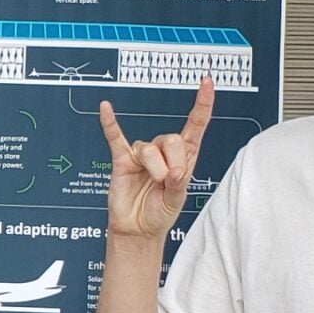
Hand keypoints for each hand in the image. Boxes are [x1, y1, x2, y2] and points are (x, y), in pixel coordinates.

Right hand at [99, 85, 214, 241]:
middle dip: (171, 163)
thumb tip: (175, 171)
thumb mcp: (177, 201)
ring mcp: (142, 154)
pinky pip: (115, 137)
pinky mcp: (122, 159)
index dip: (203, 103)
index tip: (207, 82)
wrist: (137, 229)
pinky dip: (110, 123)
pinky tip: (106, 108)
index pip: (196, 123)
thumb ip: (179, 184)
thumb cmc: (158, 213)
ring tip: (152, 184)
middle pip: (172, 139)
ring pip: (150, 149)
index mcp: (184, 157)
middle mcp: (163, 151)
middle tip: (167, 181)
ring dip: (154, 170)